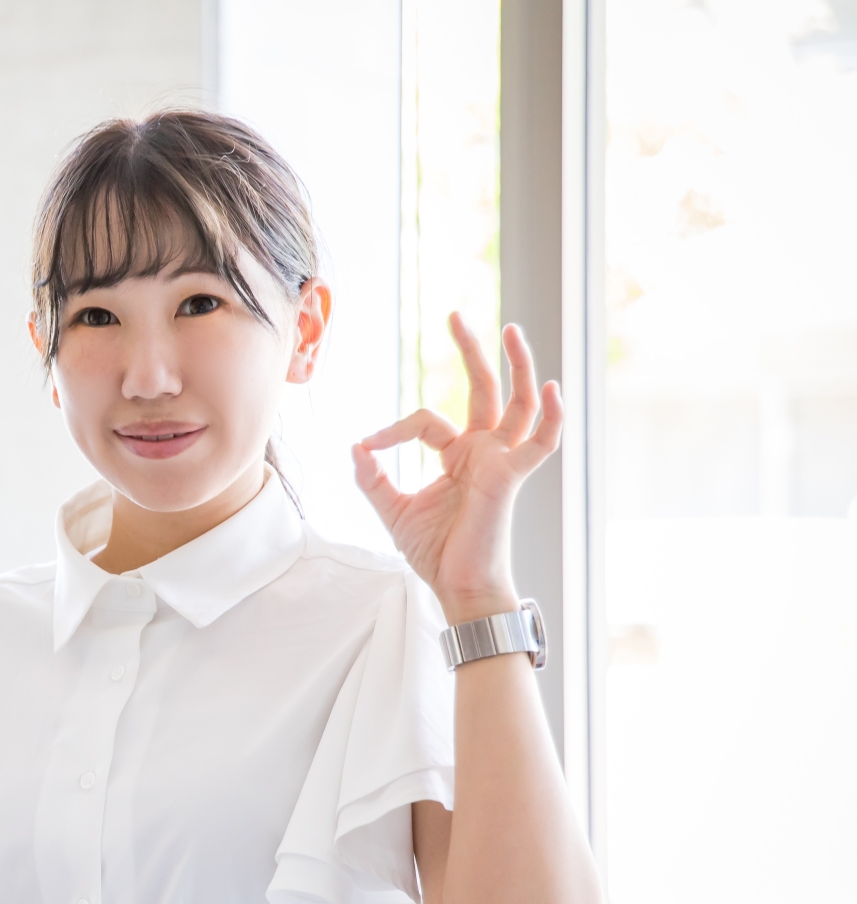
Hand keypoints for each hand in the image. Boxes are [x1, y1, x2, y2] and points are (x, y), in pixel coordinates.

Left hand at [350, 313, 562, 623]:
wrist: (456, 586)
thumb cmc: (434, 552)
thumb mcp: (393, 510)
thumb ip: (374, 478)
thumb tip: (355, 445)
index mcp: (457, 455)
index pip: (425, 420)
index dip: (392, 430)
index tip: (367, 447)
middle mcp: (483, 451)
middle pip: (484, 389)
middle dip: (472, 352)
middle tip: (455, 316)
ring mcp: (501, 461)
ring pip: (516, 403)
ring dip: (516, 366)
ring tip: (508, 329)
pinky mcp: (511, 478)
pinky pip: (541, 443)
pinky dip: (550, 417)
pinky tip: (550, 388)